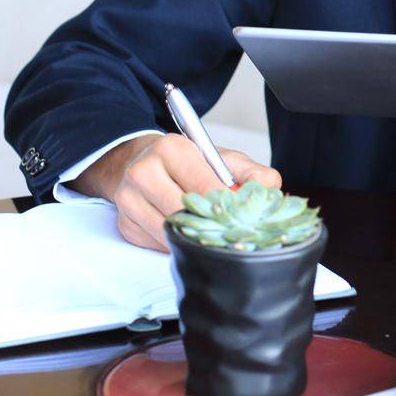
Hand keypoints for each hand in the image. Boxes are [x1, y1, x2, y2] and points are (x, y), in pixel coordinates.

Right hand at [70, 132, 280, 250]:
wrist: (138, 162)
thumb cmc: (185, 162)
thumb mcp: (220, 158)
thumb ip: (250, 172)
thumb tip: (270, 188)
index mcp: (171, 149)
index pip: (204, 187)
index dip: (226, 205)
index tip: (243, 217)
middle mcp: (143, 172)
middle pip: (182, 212)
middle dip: (209, 225)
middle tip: (230, 233)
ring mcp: (129, 200)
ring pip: (168, 233)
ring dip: (193, 239)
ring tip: (213, 237)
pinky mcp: (125, 225)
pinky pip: (156, 245)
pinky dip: (176, 245)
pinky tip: (190, 238)